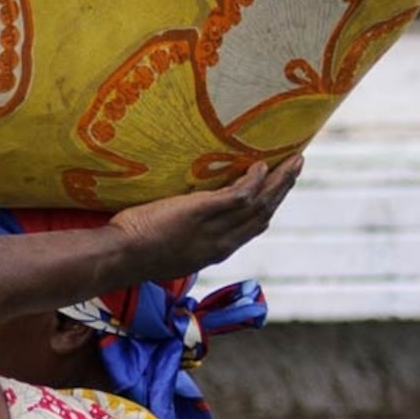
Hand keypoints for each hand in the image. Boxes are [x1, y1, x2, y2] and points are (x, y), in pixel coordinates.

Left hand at [109, 156, 301, 281]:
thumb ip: (183, 237)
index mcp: (215, 250)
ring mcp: (214, 228)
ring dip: (279, 181)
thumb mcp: (169, 249)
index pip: (251, 228)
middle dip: (283, 189)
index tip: (277, 194)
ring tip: (292, 161)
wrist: (122, 257)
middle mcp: (222, 242)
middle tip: (296, 167)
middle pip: (263, 214)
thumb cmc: (134, 252)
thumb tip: (181, 223)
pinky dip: (253, 181)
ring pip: (258, 204)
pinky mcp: (202, 212)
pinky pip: (238, 196)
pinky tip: (261, 166)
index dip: (268, 209)